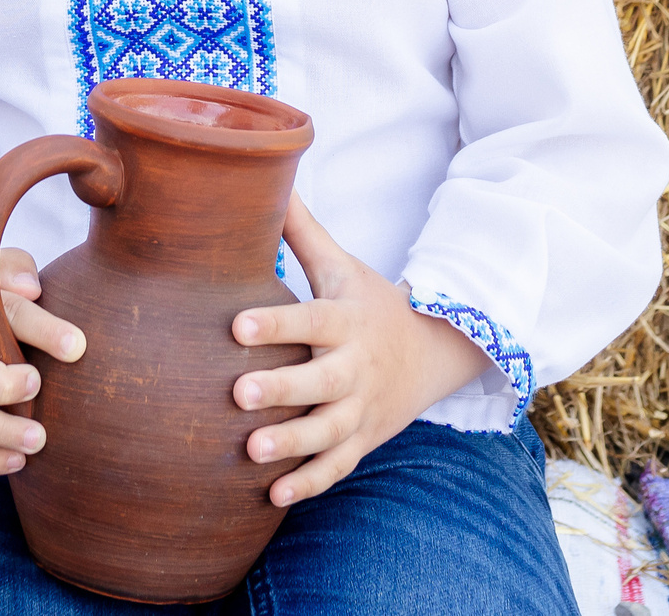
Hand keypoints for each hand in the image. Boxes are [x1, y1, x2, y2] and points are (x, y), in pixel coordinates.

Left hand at [231, 196, 494, 506]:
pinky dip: (309, 484)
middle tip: (238, 393)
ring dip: (292, 443)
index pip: (309, 320)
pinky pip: (337, 467)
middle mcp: (355, 367)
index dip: (276, 322)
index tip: (236, 324)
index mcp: (345, 320)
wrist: (432, 352)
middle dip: (282, 388)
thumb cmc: (369, 303)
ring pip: (328, 432)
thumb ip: (302, 230)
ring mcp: (362, 409)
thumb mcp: (343, 265)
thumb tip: (269, 172)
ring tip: (251, 451)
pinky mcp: (362, 441)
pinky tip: (273, 497)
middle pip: (320, 381)